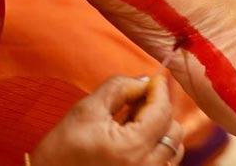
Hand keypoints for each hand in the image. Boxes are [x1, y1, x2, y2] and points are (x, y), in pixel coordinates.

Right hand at [30, 75, 183, 165]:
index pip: (162, 112)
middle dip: (159, 110)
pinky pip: (164, 163)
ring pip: (173, 148)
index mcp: (131, 148)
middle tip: (137, 100)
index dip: (159, 90)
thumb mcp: (87, 110)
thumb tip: (144, 81)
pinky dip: (156, 146)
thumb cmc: (61, 150)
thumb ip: (119, 88)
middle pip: (173, 130)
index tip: (154, 79)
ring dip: (160, 129)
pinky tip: (134, 138)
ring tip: (134, 121)